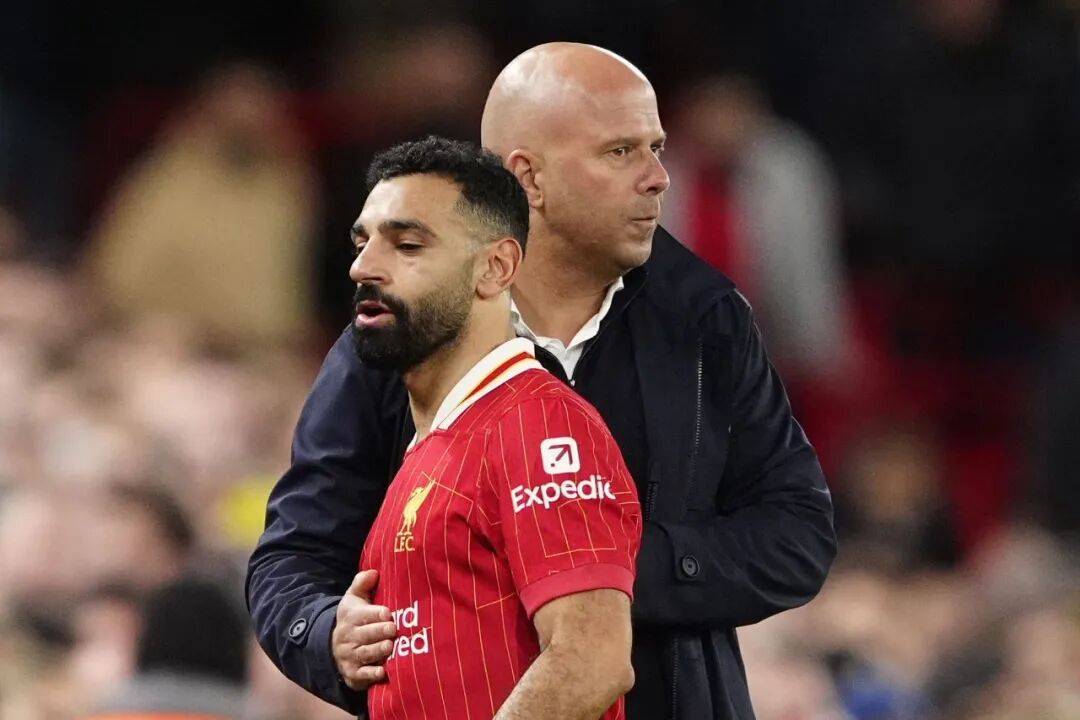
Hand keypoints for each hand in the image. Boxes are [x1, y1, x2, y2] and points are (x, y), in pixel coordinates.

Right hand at [332, 569, 396, 689]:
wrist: (334, 646)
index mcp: (351, 617)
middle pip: (364, 634)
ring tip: (390, 647)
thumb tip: (374, 572)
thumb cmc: (354, 618)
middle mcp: (349, 636)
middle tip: (393, 629)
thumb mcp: (353, 599)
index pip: (362, 614)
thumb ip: (362, 584)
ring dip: (377, 651)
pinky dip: (371, 674)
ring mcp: (350, 655)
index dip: (375, 614)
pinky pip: (361, 674)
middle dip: (379, 631)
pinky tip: (383, 672)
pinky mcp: (353, 673)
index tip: (388, 613)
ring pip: (364, 653)